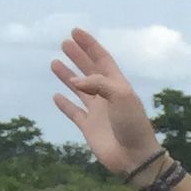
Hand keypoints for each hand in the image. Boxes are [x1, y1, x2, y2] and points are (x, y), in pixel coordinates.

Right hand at [50, 28, 162, 178]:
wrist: (136, 158)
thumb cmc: (133, 125)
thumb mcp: (121, 96)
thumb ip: (98, 83)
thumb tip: (75, 80)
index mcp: (118, 86)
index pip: (102, 60)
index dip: (90, 46)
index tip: (76, 32)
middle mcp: (107, 97)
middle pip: (89, 71)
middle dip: (78, 57)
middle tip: (64, 44)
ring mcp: (98, 112)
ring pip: (79, 90)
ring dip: (68, 77)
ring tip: (55, 63)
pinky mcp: (89, 128)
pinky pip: (74, 113)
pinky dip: (65, 104)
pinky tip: (57, 96)